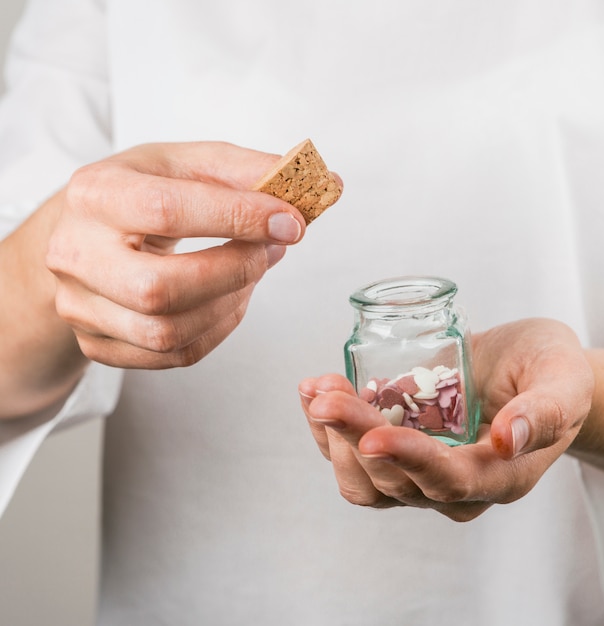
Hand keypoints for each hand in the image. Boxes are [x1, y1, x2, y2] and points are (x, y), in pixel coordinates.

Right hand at [45, 141, 307, 368]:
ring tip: (252, 272)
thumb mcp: (185, 165)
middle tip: (268, 251)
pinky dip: (218, 330)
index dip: (238, 217)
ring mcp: (81, 307)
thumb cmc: (141, 195)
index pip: (166, 210)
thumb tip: (324, 183)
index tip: (290, 222)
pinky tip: (230, 299)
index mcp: (95, 194)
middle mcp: (75, 254)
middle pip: (160, 287)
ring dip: (231, 304)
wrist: (85, 234)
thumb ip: (247, 171)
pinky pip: (173, 355)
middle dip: (235, 272)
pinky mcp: (99, 344)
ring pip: (168, 333)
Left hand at [299, 319, 593, 520]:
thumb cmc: (551, 372)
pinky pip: (351, 456)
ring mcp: (419, 472)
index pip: (448, 480)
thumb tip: (507, 438)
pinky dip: (326, 428)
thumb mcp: (564, 381)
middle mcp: (453, 486)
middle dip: (354, 436)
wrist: (529, 370)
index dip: (409, 461)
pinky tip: (315, 391)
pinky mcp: (396, 451)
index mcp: (499, 476)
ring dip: (331, 437)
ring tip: (317, 389)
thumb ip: (544, 411)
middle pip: (393, 480)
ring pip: (363, 478)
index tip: (375, 436)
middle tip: (326, 395)